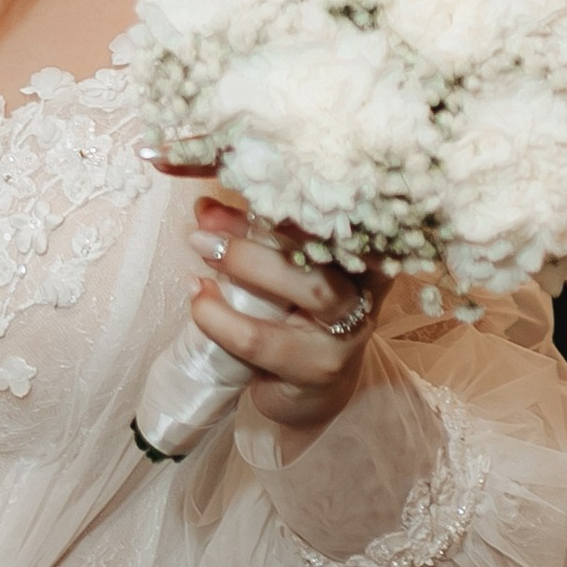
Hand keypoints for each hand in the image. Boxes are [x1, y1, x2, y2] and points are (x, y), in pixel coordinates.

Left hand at [186, 197, 379, 447]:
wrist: (311, 392)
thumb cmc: (293, 318)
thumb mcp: (277, 272)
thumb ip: (249, 236)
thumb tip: (205, 208)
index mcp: (360, 250)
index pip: (338, 210)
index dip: (299, 190)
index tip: (249, 174)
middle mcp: (366, 285)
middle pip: (330, 243)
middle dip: (267, 227)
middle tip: (204, 231)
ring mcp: (349, 329)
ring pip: (312, 288)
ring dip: (248, 266)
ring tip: (201, 256)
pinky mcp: (320, 367)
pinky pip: (269, 340)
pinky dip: (226, 320)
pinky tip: (200, 302)